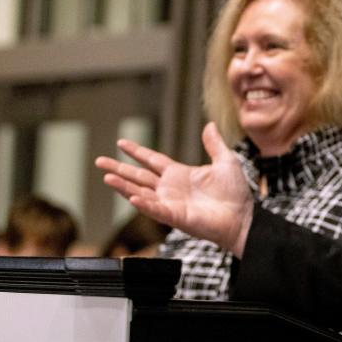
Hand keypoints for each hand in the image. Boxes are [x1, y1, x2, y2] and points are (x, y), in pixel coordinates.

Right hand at [95, 122, 253, 256]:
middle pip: (139, 176)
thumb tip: (210, 125)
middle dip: (119, 168)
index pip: (152, 160)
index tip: (121, 143)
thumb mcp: (225, 161)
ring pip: (141, 192)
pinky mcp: (175, 216)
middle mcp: (171, 189)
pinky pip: (155, 209)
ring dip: (123, 186)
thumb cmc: (236, 193)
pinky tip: (131, 196)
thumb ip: (214, 144)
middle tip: (99, 161)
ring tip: (106, 177)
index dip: (137, 152)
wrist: (242, 217)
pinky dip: (143, 203)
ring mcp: (170, 203)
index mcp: (180, 174)